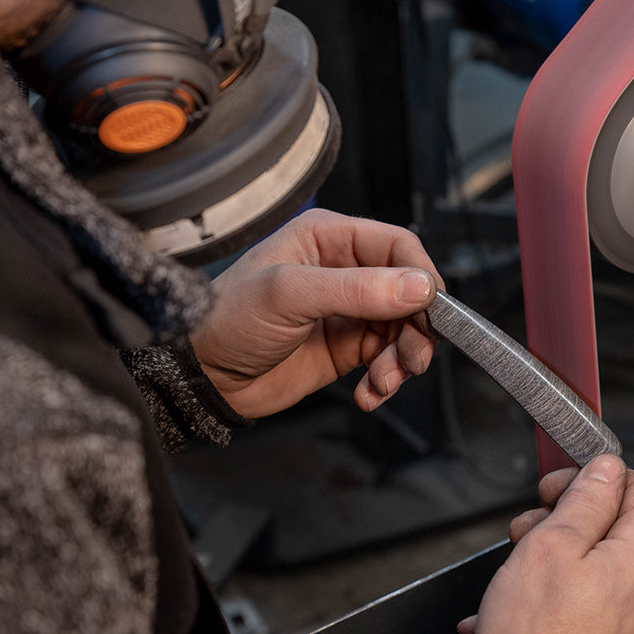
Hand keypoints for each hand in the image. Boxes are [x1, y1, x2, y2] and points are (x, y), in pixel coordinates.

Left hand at [190, 209, 442, 417]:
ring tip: (384, 382)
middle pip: (410, 292)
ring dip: (403, 359)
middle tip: (412, 360)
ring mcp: (348, 311)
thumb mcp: (289, 296)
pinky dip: (386, 380)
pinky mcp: (346, 348)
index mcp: (329, 238)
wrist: (200, 375)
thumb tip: (419, 287)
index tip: (433, 312)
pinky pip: (386, 360)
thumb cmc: (227, 319)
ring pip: (404, 329)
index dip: (422, 277)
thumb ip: (356, 290)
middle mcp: (344, 270)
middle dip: (417, 329)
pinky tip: (370, 394)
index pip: (397, 247)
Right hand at [458, 455, 633, 633]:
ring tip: (512, 582)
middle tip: (527, 535)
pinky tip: (514, 615)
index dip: (597, 476)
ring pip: (597, 572)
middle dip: (565, 524)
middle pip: (615, 531)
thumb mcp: (549, 548)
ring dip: (551, 566)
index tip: (561, 485)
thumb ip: (584, 499)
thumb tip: (606, 468)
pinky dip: (553, 605)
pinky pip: (587, 612)